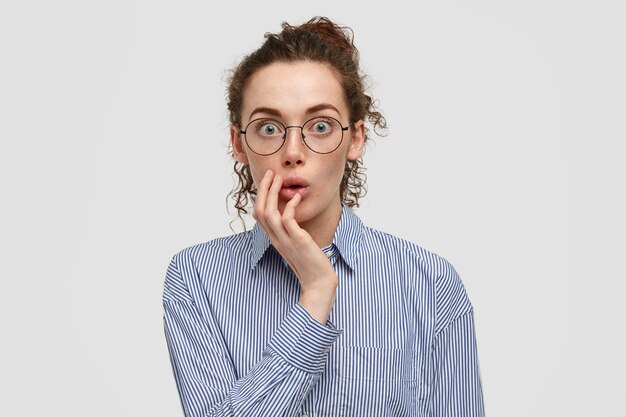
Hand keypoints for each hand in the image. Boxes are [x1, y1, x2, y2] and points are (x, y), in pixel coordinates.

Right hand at [253, 170, 337, 322]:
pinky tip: (297, 197)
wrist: (318, 282)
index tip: (268, 181)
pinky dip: (290, 206)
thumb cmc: (311, 263)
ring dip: (273, 193)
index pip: (258, 214)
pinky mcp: (298, 241)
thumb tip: (292, 215)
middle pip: (260, 210)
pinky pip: (287, 219)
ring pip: (269, 213)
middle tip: (270, 173)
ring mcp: (285, 240)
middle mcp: (276, 239)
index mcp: (274, 239)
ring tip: (280, 179)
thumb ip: (291, 231)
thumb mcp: (296, 244)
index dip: (261, 196)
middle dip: (263, 189)